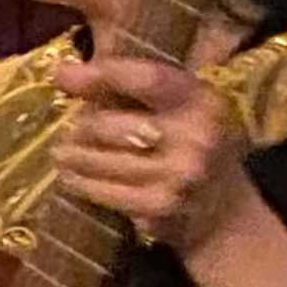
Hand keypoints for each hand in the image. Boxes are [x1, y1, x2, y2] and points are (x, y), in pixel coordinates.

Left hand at [51, 49, 246, 252]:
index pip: (147, 78)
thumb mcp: (181, 109)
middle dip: (83, 126)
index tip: (63, 75)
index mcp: (201, 101)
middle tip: (69, 129)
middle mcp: (195, 136)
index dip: (102, 74)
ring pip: (102, 160)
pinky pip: (105, 191)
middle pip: (111, 124)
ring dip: (74, 157)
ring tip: (61, 153)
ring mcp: (179, 174)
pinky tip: (70, 178)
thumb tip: (63, 74)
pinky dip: (82, 184)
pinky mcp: (160, 206)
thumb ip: (134, 87)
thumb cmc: (192, 147)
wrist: (225, 213)